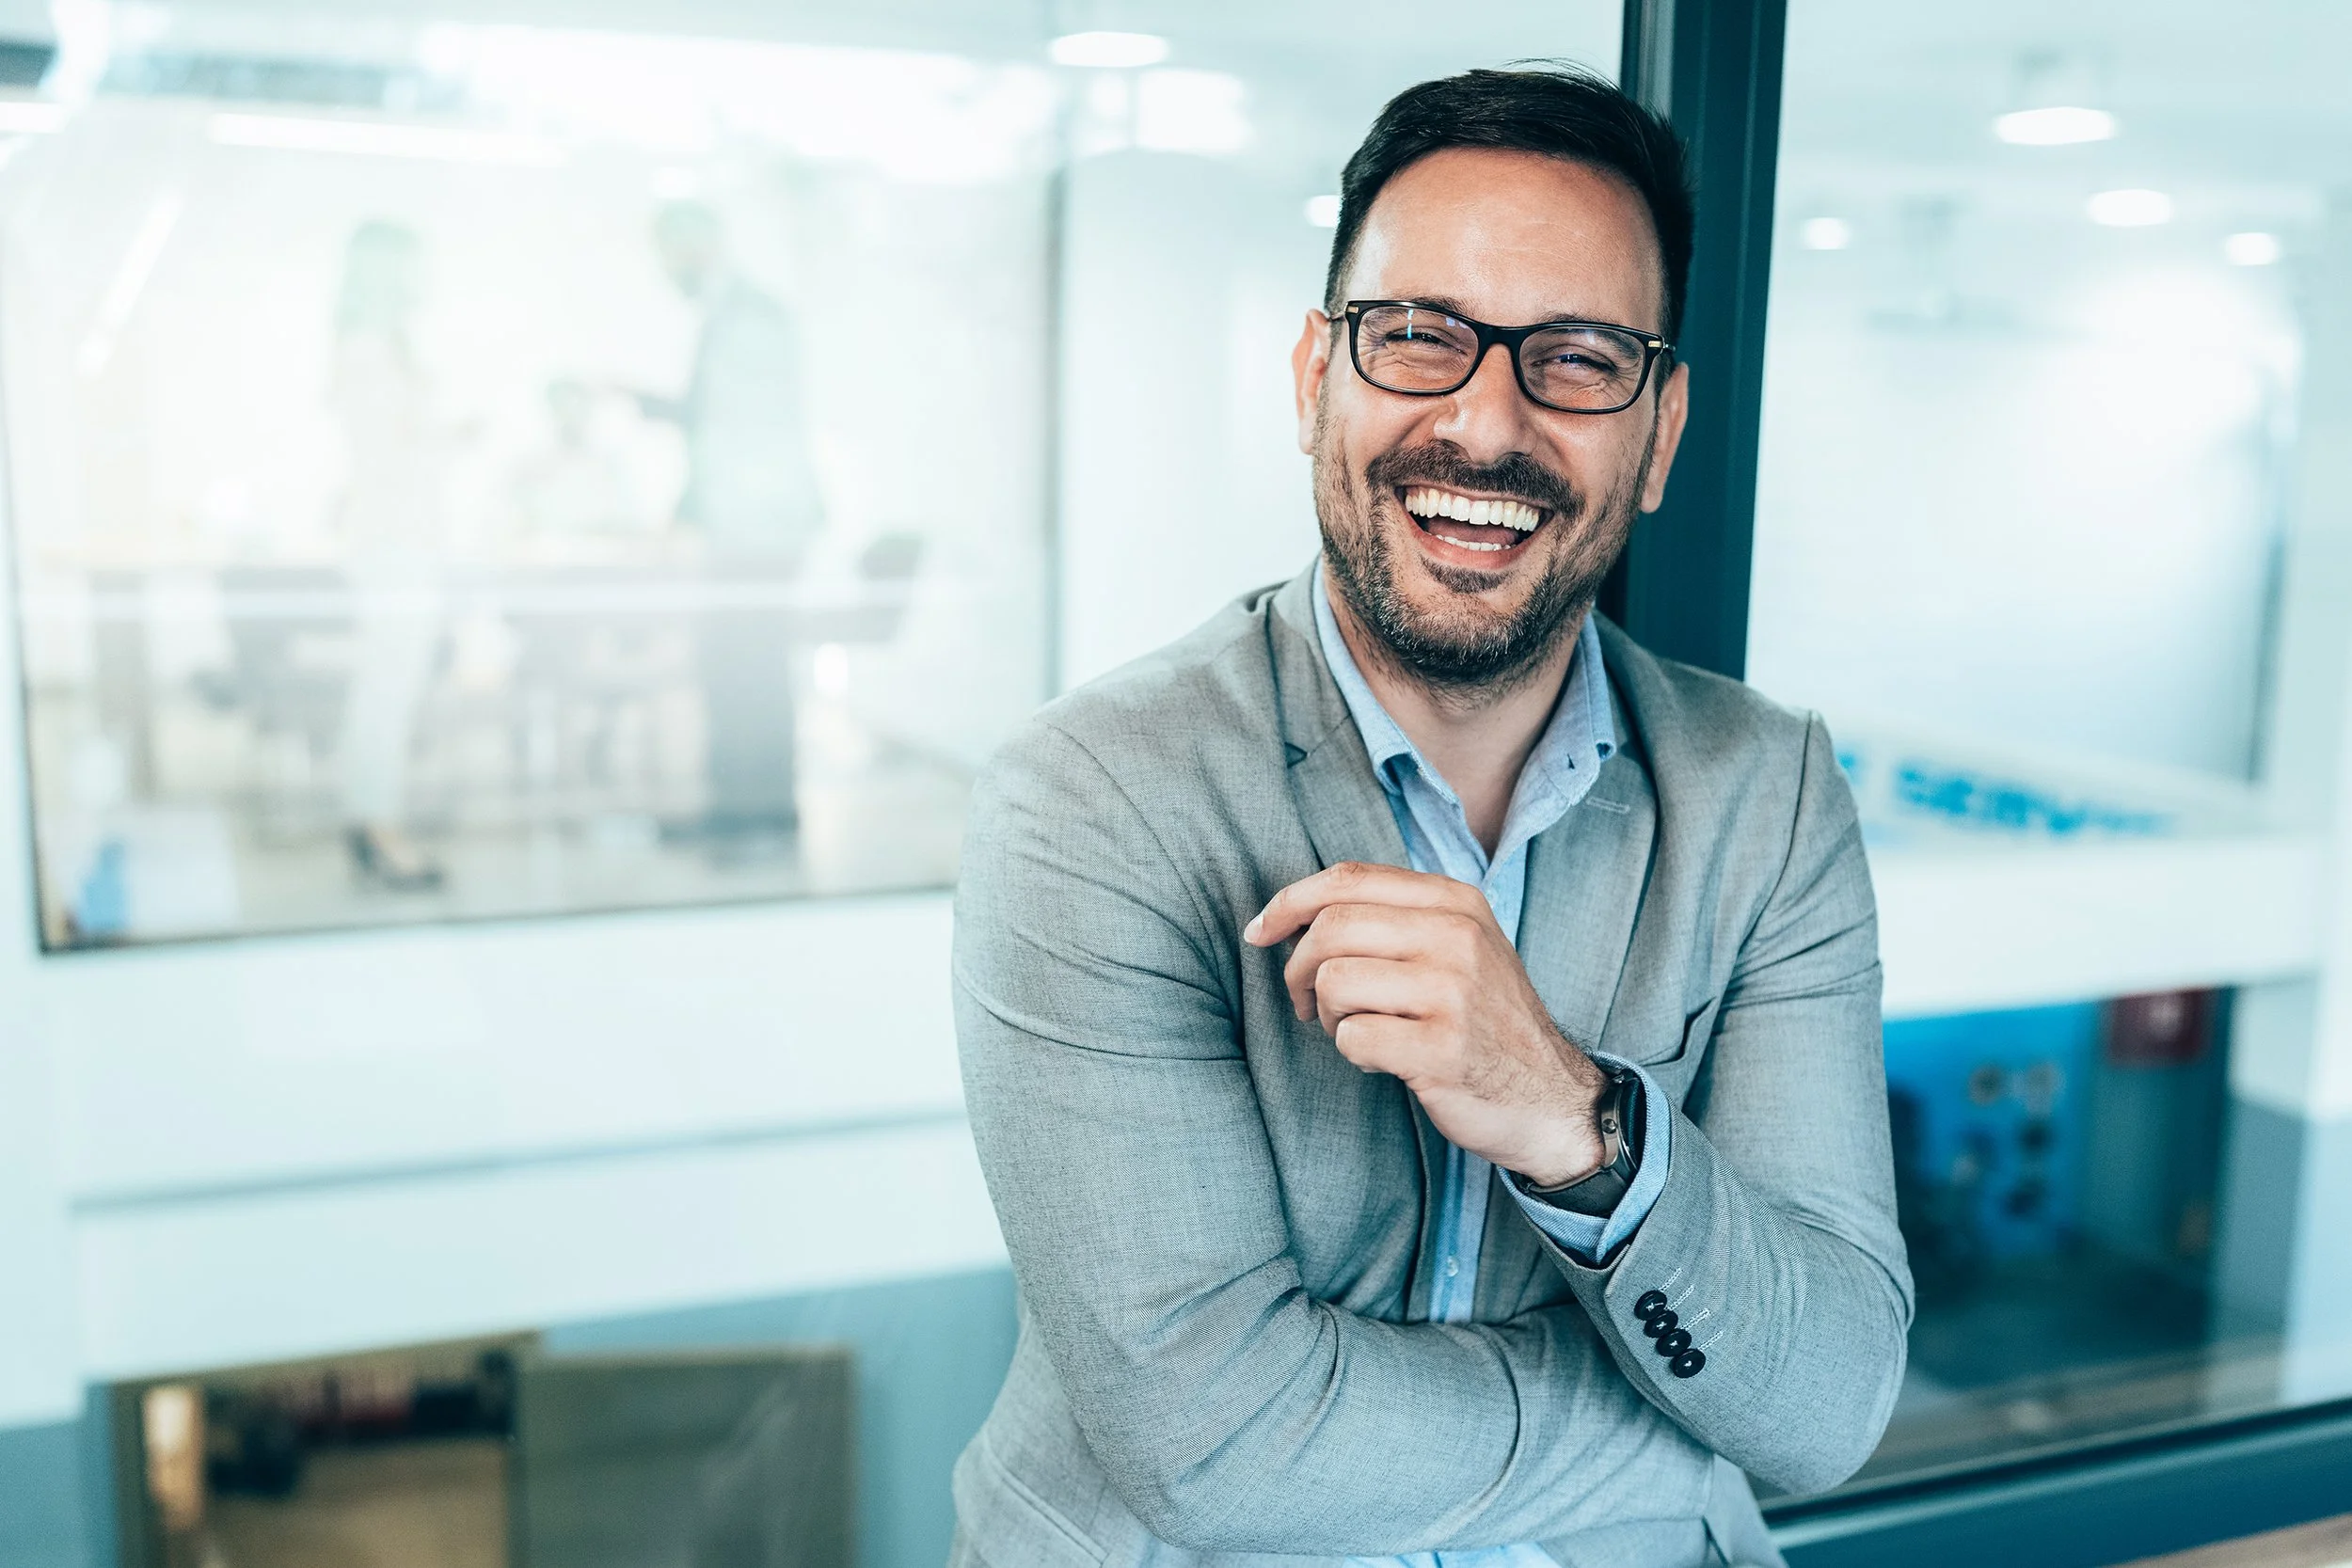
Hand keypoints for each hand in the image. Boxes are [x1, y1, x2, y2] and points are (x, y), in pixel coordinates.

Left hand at [1244, 862, 1609, 1187]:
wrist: (1550, 1098)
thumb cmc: (1483, 1020)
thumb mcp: (1459, 946)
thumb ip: (1392, 917)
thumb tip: (1290, 913)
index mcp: (1455, 901)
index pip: (1347, 879)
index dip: (1288, 902)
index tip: (1259, 932)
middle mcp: (1458, 937)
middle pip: (1331, 928)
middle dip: (1299, 968)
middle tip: (1308, 1001)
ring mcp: (1454, 992)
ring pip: (1335, 981)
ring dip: (1329, 1014)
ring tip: (1357, 1030)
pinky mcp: (1443, 1050)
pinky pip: (1353, 1038)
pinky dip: (1352, 1053)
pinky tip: (1382, 1059)